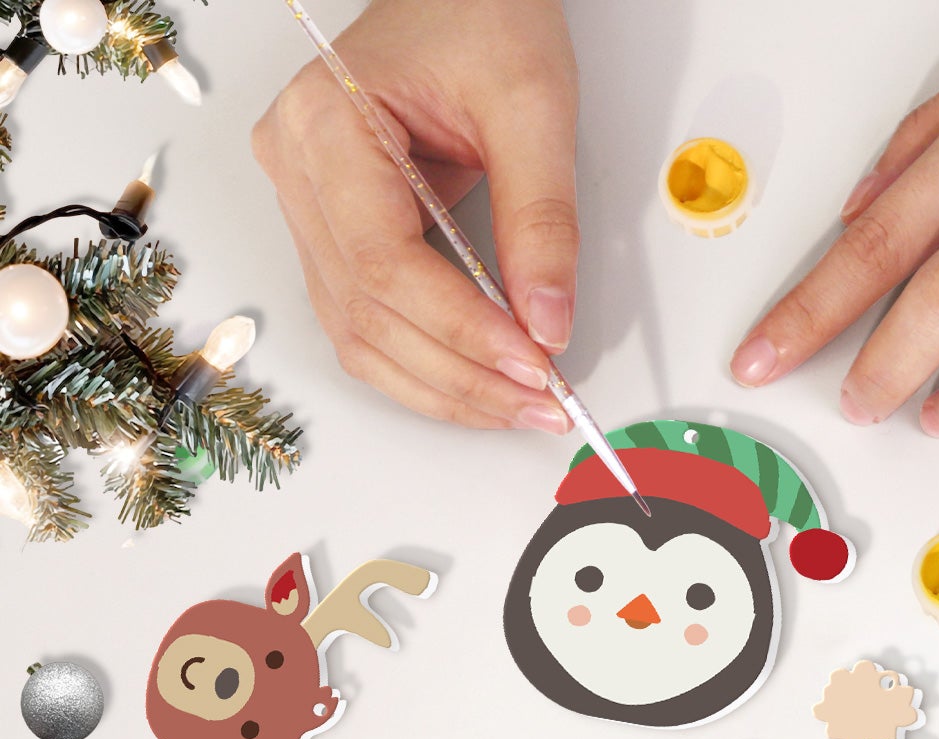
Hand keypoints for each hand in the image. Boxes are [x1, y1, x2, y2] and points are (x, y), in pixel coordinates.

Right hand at [253, 0, 577, 430]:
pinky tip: (483, 385)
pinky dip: (428, 367)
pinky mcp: (335, 235)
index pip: (387, 265)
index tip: (534, 365)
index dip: (462, 331)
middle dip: (463, 376)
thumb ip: (542, 221)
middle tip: (543, 404)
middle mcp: (297, 170)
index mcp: (326, 124)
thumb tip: (547, 324)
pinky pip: (368, 326)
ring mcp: (307, 207)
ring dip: (445, 388)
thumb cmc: (482, 16)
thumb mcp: (532, 107)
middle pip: (370, 315)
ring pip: (361, 338)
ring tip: (521, 405)